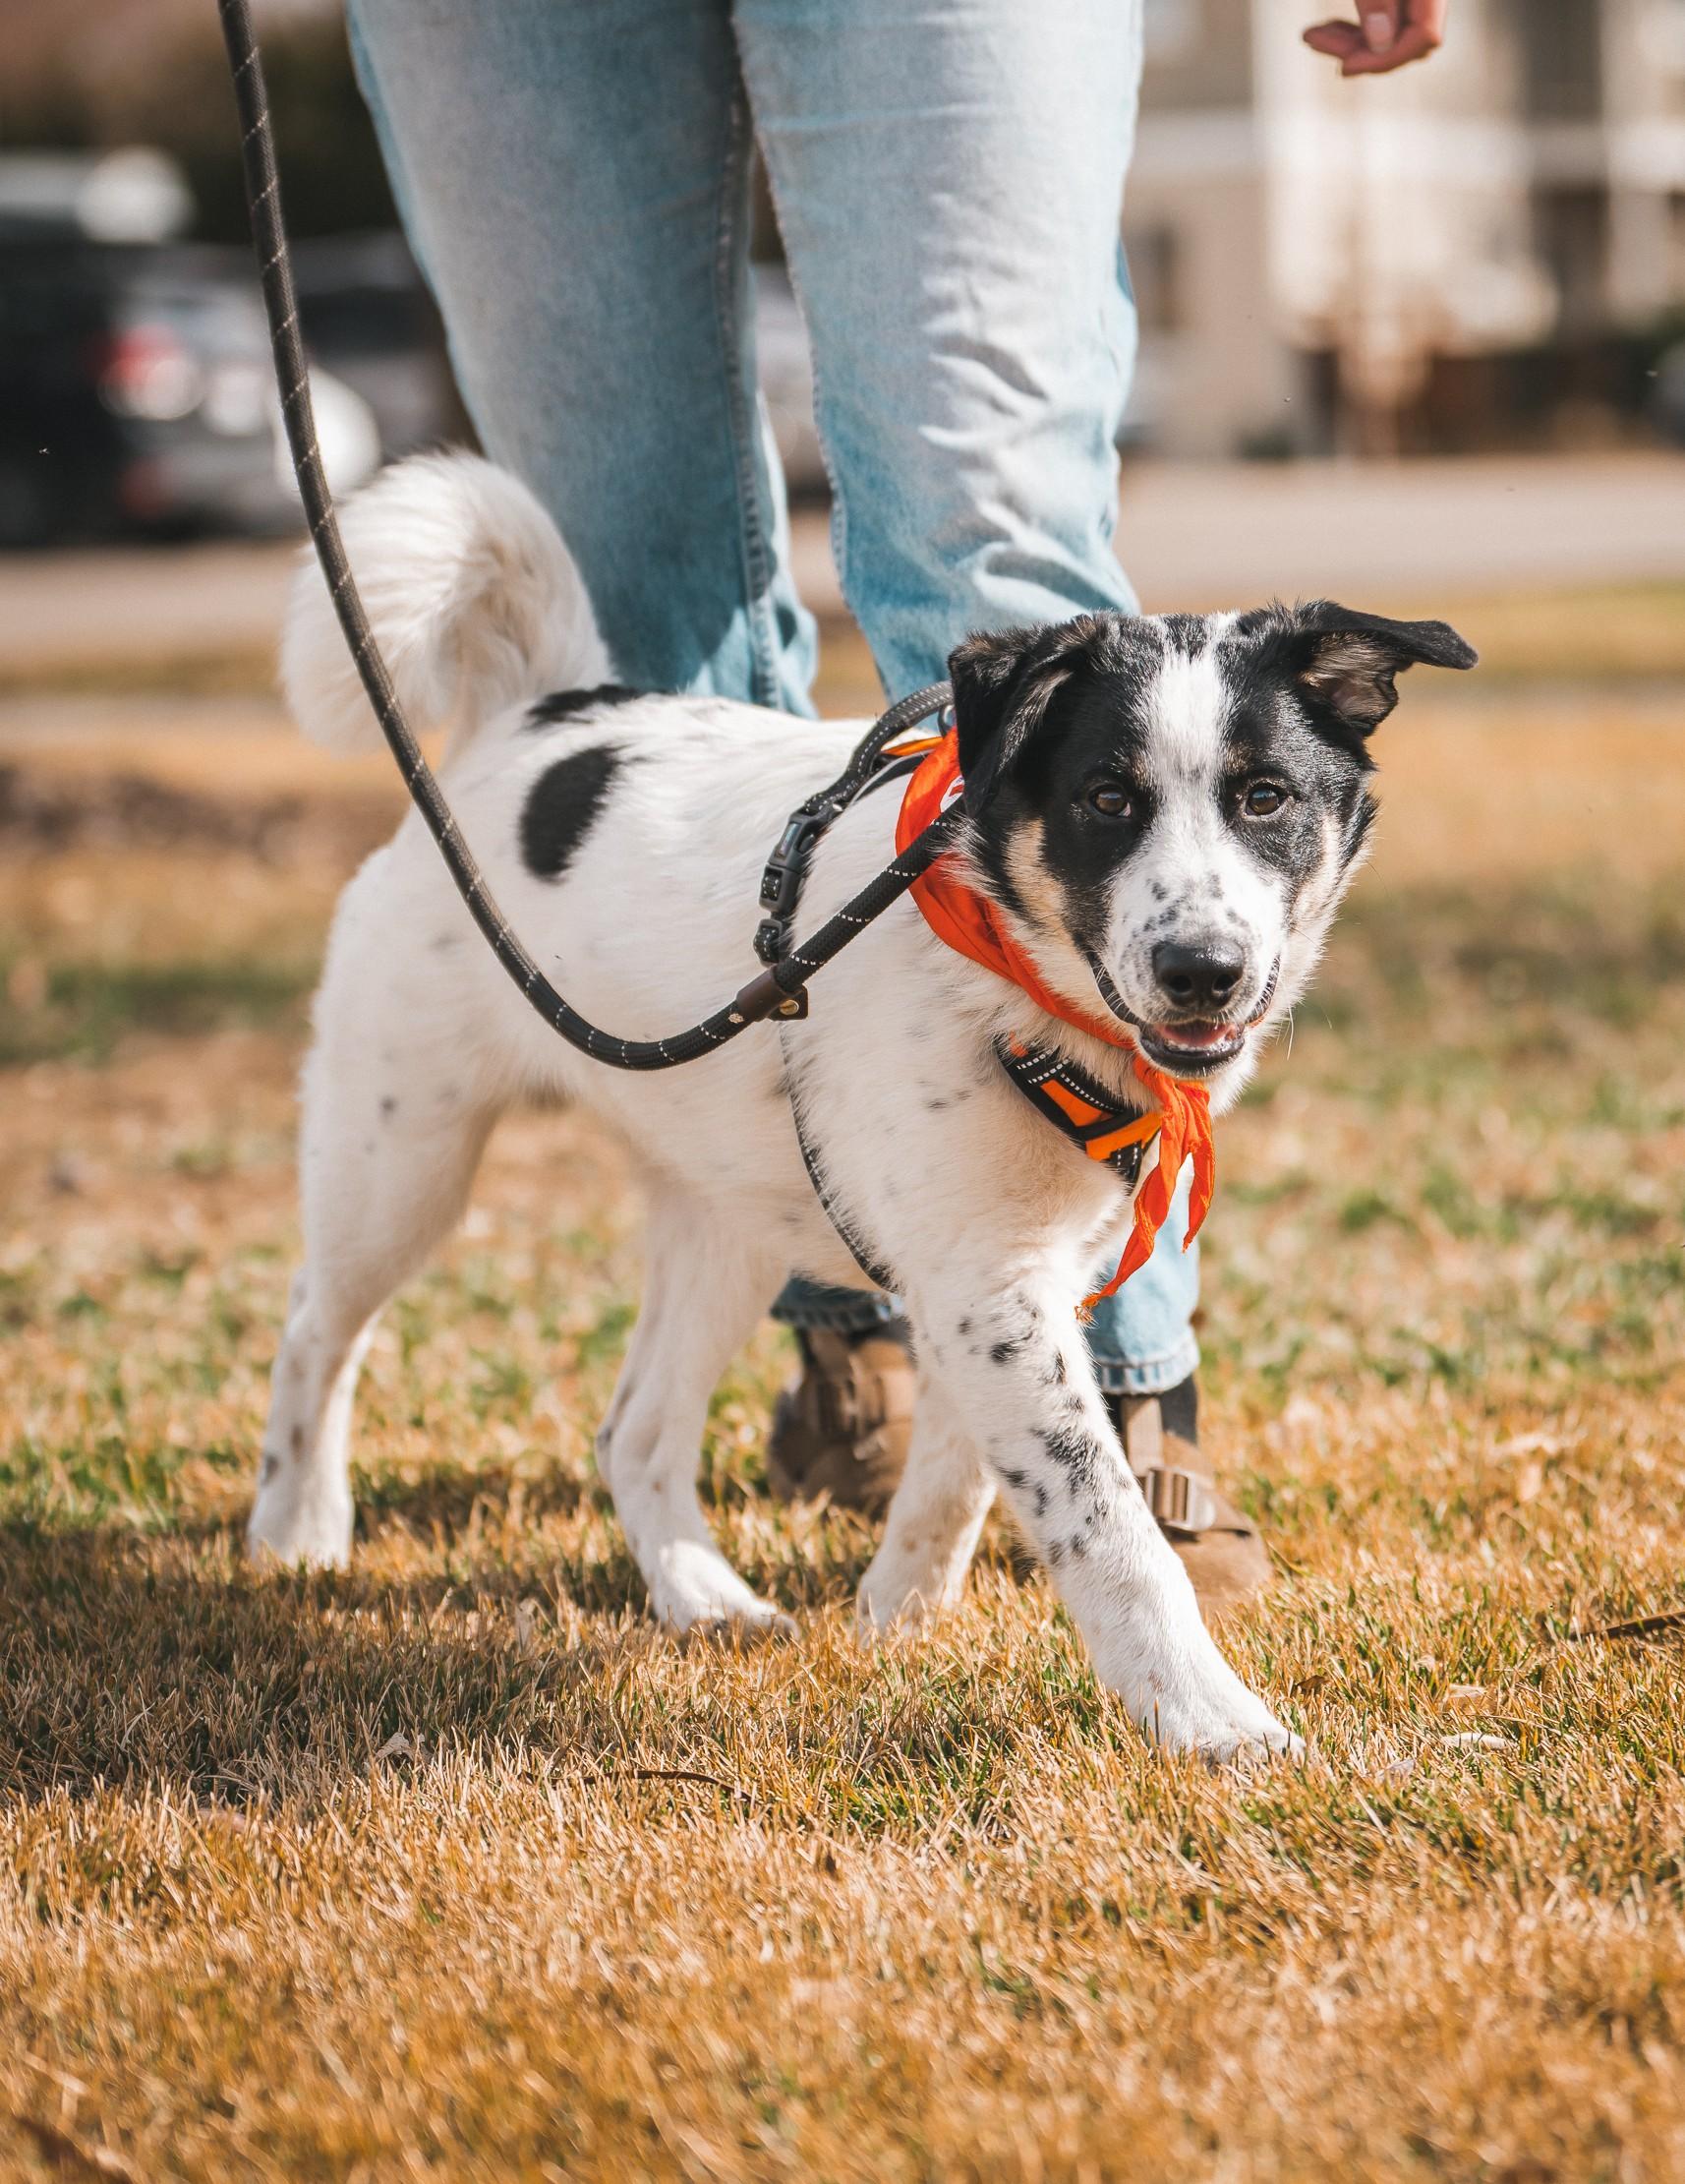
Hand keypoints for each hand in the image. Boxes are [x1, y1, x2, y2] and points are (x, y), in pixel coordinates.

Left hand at [1302, 0, 1447, 74]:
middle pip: (1406, 39)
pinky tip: (1327, 29)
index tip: (1345, 66)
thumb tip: (1381, 43)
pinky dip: (1355, 28)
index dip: (1387, 58)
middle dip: (1358, 50)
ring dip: (1349, 41)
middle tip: (1315, 40)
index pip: (1425, 36)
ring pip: (1390, 32)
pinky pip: (1383, 19)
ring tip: (1312, 35)